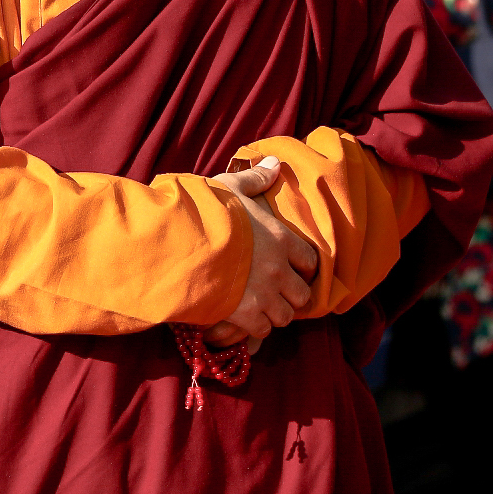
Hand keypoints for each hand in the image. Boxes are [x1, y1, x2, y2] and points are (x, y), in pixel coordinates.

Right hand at [203, 157, 317, 353]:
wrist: (181, 244)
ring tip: (262, 308)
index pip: (311, 261)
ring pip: (286, 316)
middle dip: (293, 295)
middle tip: (278, 292)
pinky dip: (257, 328)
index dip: (304, 267)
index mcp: (281, 240)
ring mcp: (264, 295)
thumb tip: (274, 163)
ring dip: (276, 313)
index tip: (293, 268)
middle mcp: (279, 270)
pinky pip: (263, 331)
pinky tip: (245, 319)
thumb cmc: (206, 213)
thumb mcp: (230, 187)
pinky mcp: (245, 315)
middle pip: (303, 295)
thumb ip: (255, 179)